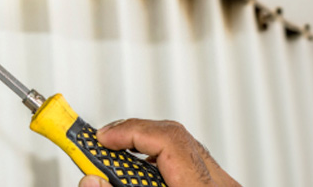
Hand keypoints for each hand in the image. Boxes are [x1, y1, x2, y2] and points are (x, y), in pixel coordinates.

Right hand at [78, 119, 239, 186]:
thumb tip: (90, 180)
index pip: (167, 139)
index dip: (128, 131)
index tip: (99, 137)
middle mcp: (219, 184)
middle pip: (173, 136)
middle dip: (130, 135)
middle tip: (99, 143)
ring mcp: (222, 184)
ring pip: (182, 146)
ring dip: (144, 147)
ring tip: (116, 156)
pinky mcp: (216, 186)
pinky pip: (188, 161)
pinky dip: (160, 159)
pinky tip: (141, 171)